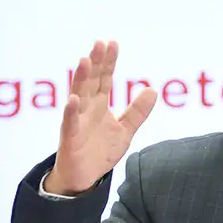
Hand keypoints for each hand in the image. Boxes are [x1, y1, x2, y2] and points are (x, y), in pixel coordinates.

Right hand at [44, 41, 157, 194]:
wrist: (84, 179)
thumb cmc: (100, 151)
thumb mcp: (125, 130)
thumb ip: (137, 112)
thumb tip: (153, 90)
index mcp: (98, 105)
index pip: (104, 78)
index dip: (108, 61)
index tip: (112, 43)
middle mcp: (86, 109)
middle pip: (90, 81)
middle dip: (95, 62)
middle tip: (99, 43)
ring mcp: (76, 122)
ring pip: (77, 96)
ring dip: (80, 79)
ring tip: (84, 61)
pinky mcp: (70, 139)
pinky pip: (70, 124)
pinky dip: (71, 112)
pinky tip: (73, 99)